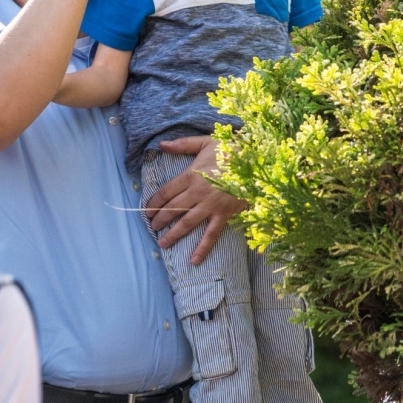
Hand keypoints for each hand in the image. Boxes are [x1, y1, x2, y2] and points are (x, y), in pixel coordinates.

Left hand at [144, 136, 244, 264]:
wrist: (255, 161)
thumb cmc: (229, 150)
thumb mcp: (205, 141)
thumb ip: (182, 144)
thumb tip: (161, 144)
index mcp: (191, 175)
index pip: (166, 192)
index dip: (154, 202)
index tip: (147, 210)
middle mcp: (198, 192)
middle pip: (173, 208)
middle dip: (160, 219)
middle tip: (151, 227)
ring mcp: (211, 206)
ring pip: (187, 223)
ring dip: (173, 234)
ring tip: (162, 243)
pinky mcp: (224, 215)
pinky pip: (211, 234)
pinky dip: (203, 248)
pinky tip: (193, 260)